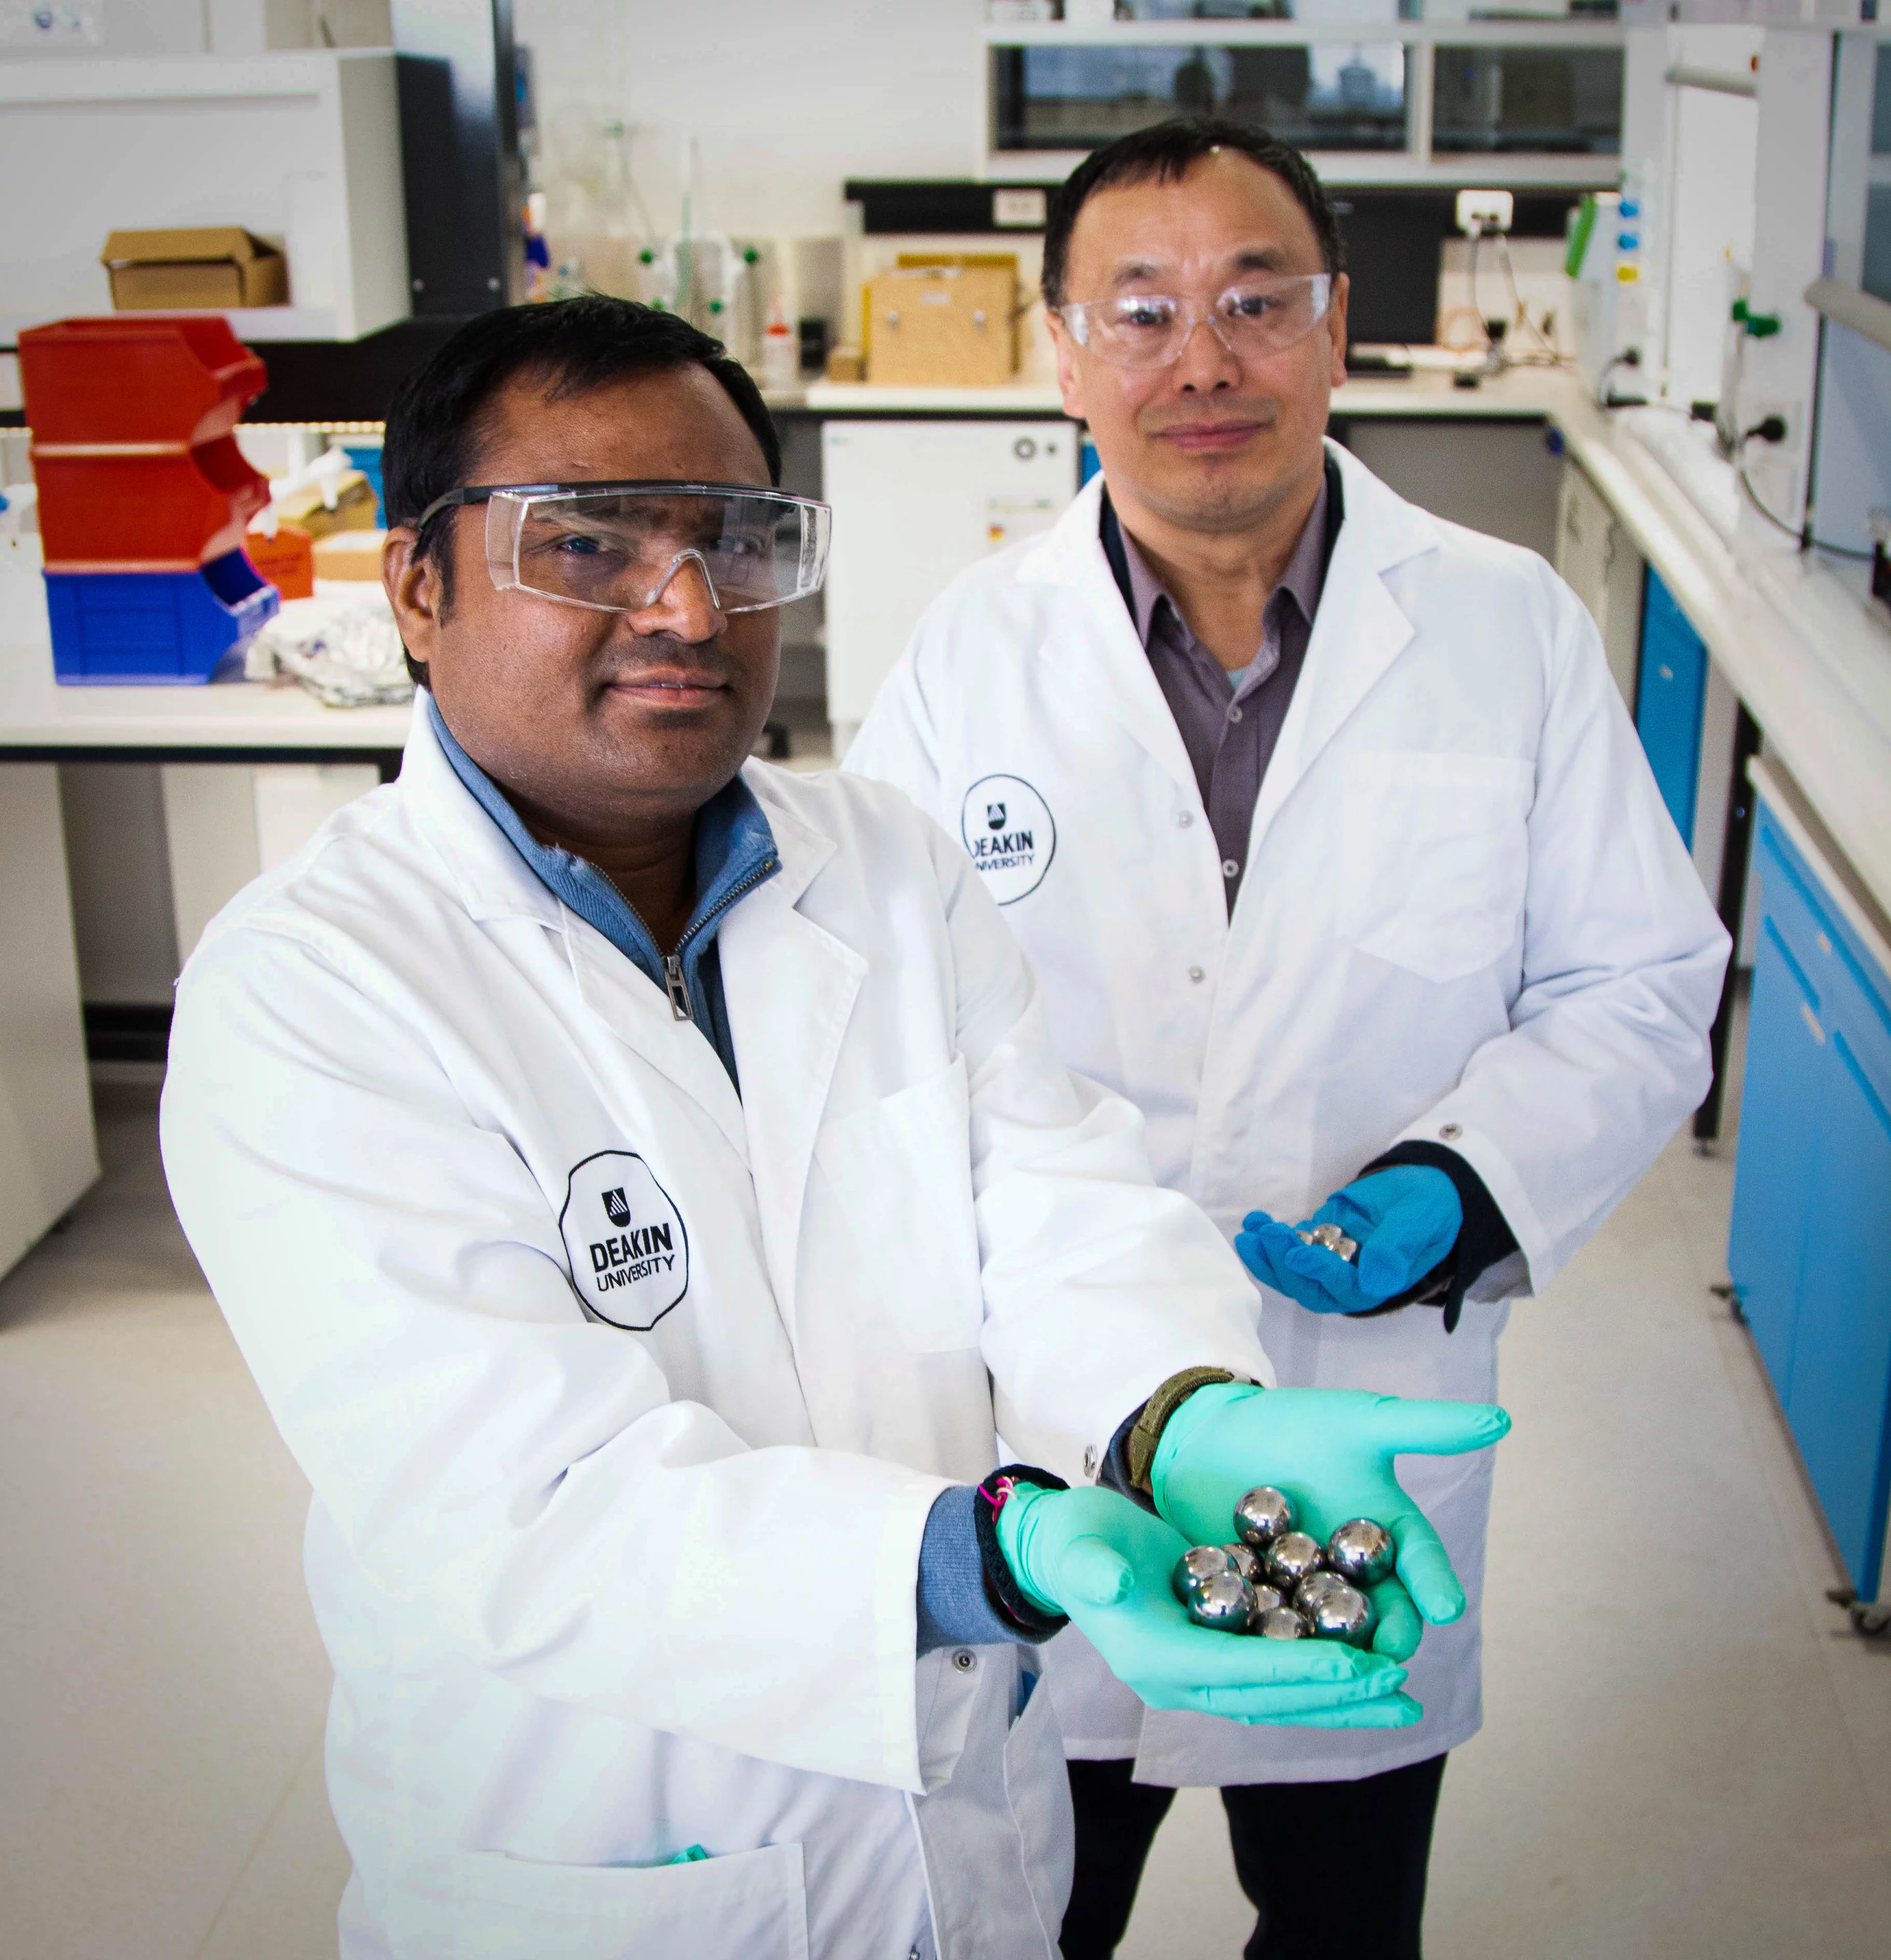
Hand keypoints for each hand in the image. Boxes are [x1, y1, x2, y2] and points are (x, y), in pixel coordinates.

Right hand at [996, 1481, 1419, 1728]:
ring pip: (1281, 1693)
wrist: (1065, 1549)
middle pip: (1273, 1698)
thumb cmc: (1073, 1542)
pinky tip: (1364, 1665)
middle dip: (1339, 1697)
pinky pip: (1275, 1669)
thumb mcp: (1080, 1548)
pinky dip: (1320, 1671)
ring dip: (1341, 1697)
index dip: (1303, 1671)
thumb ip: (1096, 1570)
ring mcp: (1199, 1668)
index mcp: (1156, 1659)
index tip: (1362, 1669)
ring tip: (1401, 1697)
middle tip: (1403, 1693)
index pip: (1242, 1672)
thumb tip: (1113, 1583)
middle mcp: (1182, 1678)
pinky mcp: (1212, 1648)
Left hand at [1150, 1383, 1510, 1661]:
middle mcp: (1352, 1574)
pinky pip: (1269, 1627)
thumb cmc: (1296, 1423)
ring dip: (1337, 1650)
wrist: (1214, 1433)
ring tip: (1340, 1668)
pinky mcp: (1258, 1606)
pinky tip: (1273, 1657)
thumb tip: (1501, 1420)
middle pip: (1382, 1611)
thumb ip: (1425, 1428)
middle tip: (1395, 1652)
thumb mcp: (1361, 1423)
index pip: (1420, 1563)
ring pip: (1330, 1630)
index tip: (1449, 1607)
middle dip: (1393, 1634)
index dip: (1436, 1584)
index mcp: (1387, 1535)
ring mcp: (1306, 1595)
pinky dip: (1273, 1642)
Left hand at [1235, 1167, 1461, 1315]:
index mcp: (1379, 1284)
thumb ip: (1397, 1249)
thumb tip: (1375, 1281)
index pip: (1343, 1288)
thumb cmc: (1430, 1206)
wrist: (1425, 1186)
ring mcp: (1331, 1262)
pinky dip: (1269, 1236)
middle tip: (1266, 1236)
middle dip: (1283, 1265)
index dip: (1319, 1274)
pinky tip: (1255, 1220)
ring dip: (1268, 1254)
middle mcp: (1351, 1281)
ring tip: (1251, 1232)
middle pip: (1309, 1287)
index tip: (1298, 1252)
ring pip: (1293, 1271)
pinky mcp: (1318, 1241)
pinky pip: (1289, 1245)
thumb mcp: (1420, 1221)